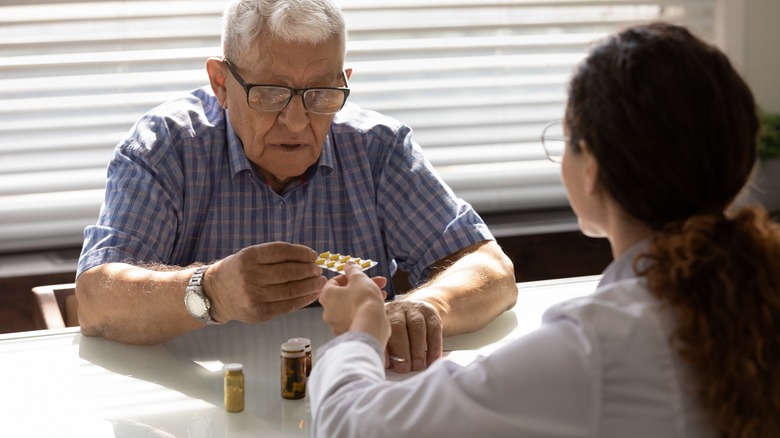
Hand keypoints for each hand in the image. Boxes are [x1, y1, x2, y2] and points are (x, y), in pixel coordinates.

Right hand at [204, 242, 326, 322]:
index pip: (281, 251)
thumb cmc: (239, 271)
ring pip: (291, 290)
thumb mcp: (250, 256)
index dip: (301, 253)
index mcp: (249, 257)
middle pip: (288, 272)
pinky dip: (304, 300)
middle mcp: (250, 276)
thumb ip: (275, 256)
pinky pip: (288, 306)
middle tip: (319, 269)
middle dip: (309, 270)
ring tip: (320, 282)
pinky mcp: (259, 313)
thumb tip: (309, 259)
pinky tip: (312, 294)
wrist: (215, 294)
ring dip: (310, 286)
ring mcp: (254, 296)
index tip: (313, 255)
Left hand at [320, 261, 390, 345]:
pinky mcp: (348, 332)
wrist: (371, 325)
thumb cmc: (363, 299)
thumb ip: (353, 270)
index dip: (350, 276)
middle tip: (377, 282)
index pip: (334, 281)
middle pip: (345, 294)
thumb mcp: (359, 278)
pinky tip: (379, 306)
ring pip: (352, 306)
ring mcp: (337, 324)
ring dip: (366, 298)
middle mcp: (328, 311)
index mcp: (326, 295)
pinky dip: (364, 311)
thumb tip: (348, 264)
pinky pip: (356, 317)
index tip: (361, 275)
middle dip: (363, 286)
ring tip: (382, 293)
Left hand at [384, 299, 442, 372]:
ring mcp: (415, 309)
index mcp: (382, 315)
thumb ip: (385, 348)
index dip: (384, 347)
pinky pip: (434, 330)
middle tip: (404, 368)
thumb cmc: (397, 331)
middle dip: (402, 349)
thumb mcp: (387, 335)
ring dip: (417, 349)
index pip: (381, 330)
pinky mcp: (431, 313)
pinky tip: (432, 361)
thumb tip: (384, 366)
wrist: (415, 311)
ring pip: (417, 327)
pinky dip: (434, 347)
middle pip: (398, 326)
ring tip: (417, 366)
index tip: (387, 365)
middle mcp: (397, 308)